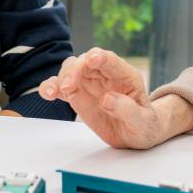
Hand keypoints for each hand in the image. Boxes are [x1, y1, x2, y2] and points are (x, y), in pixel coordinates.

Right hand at [38, 48, 163, 148]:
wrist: (136, 134)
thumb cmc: (145, 125)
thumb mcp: (143, 122)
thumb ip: (128, 110)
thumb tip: (107, 99)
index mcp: (125, 76)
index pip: (110, 60)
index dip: (99, 57)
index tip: (91, 59)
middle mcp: (105, 75)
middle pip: (85, 62)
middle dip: (74, 70)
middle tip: (67, 87)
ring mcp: (90, 84)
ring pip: (71, 69)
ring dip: (61, 77)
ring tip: (54, 91)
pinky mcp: (78, 95)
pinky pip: (61, 87)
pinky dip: (52, 87)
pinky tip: (47, 93)